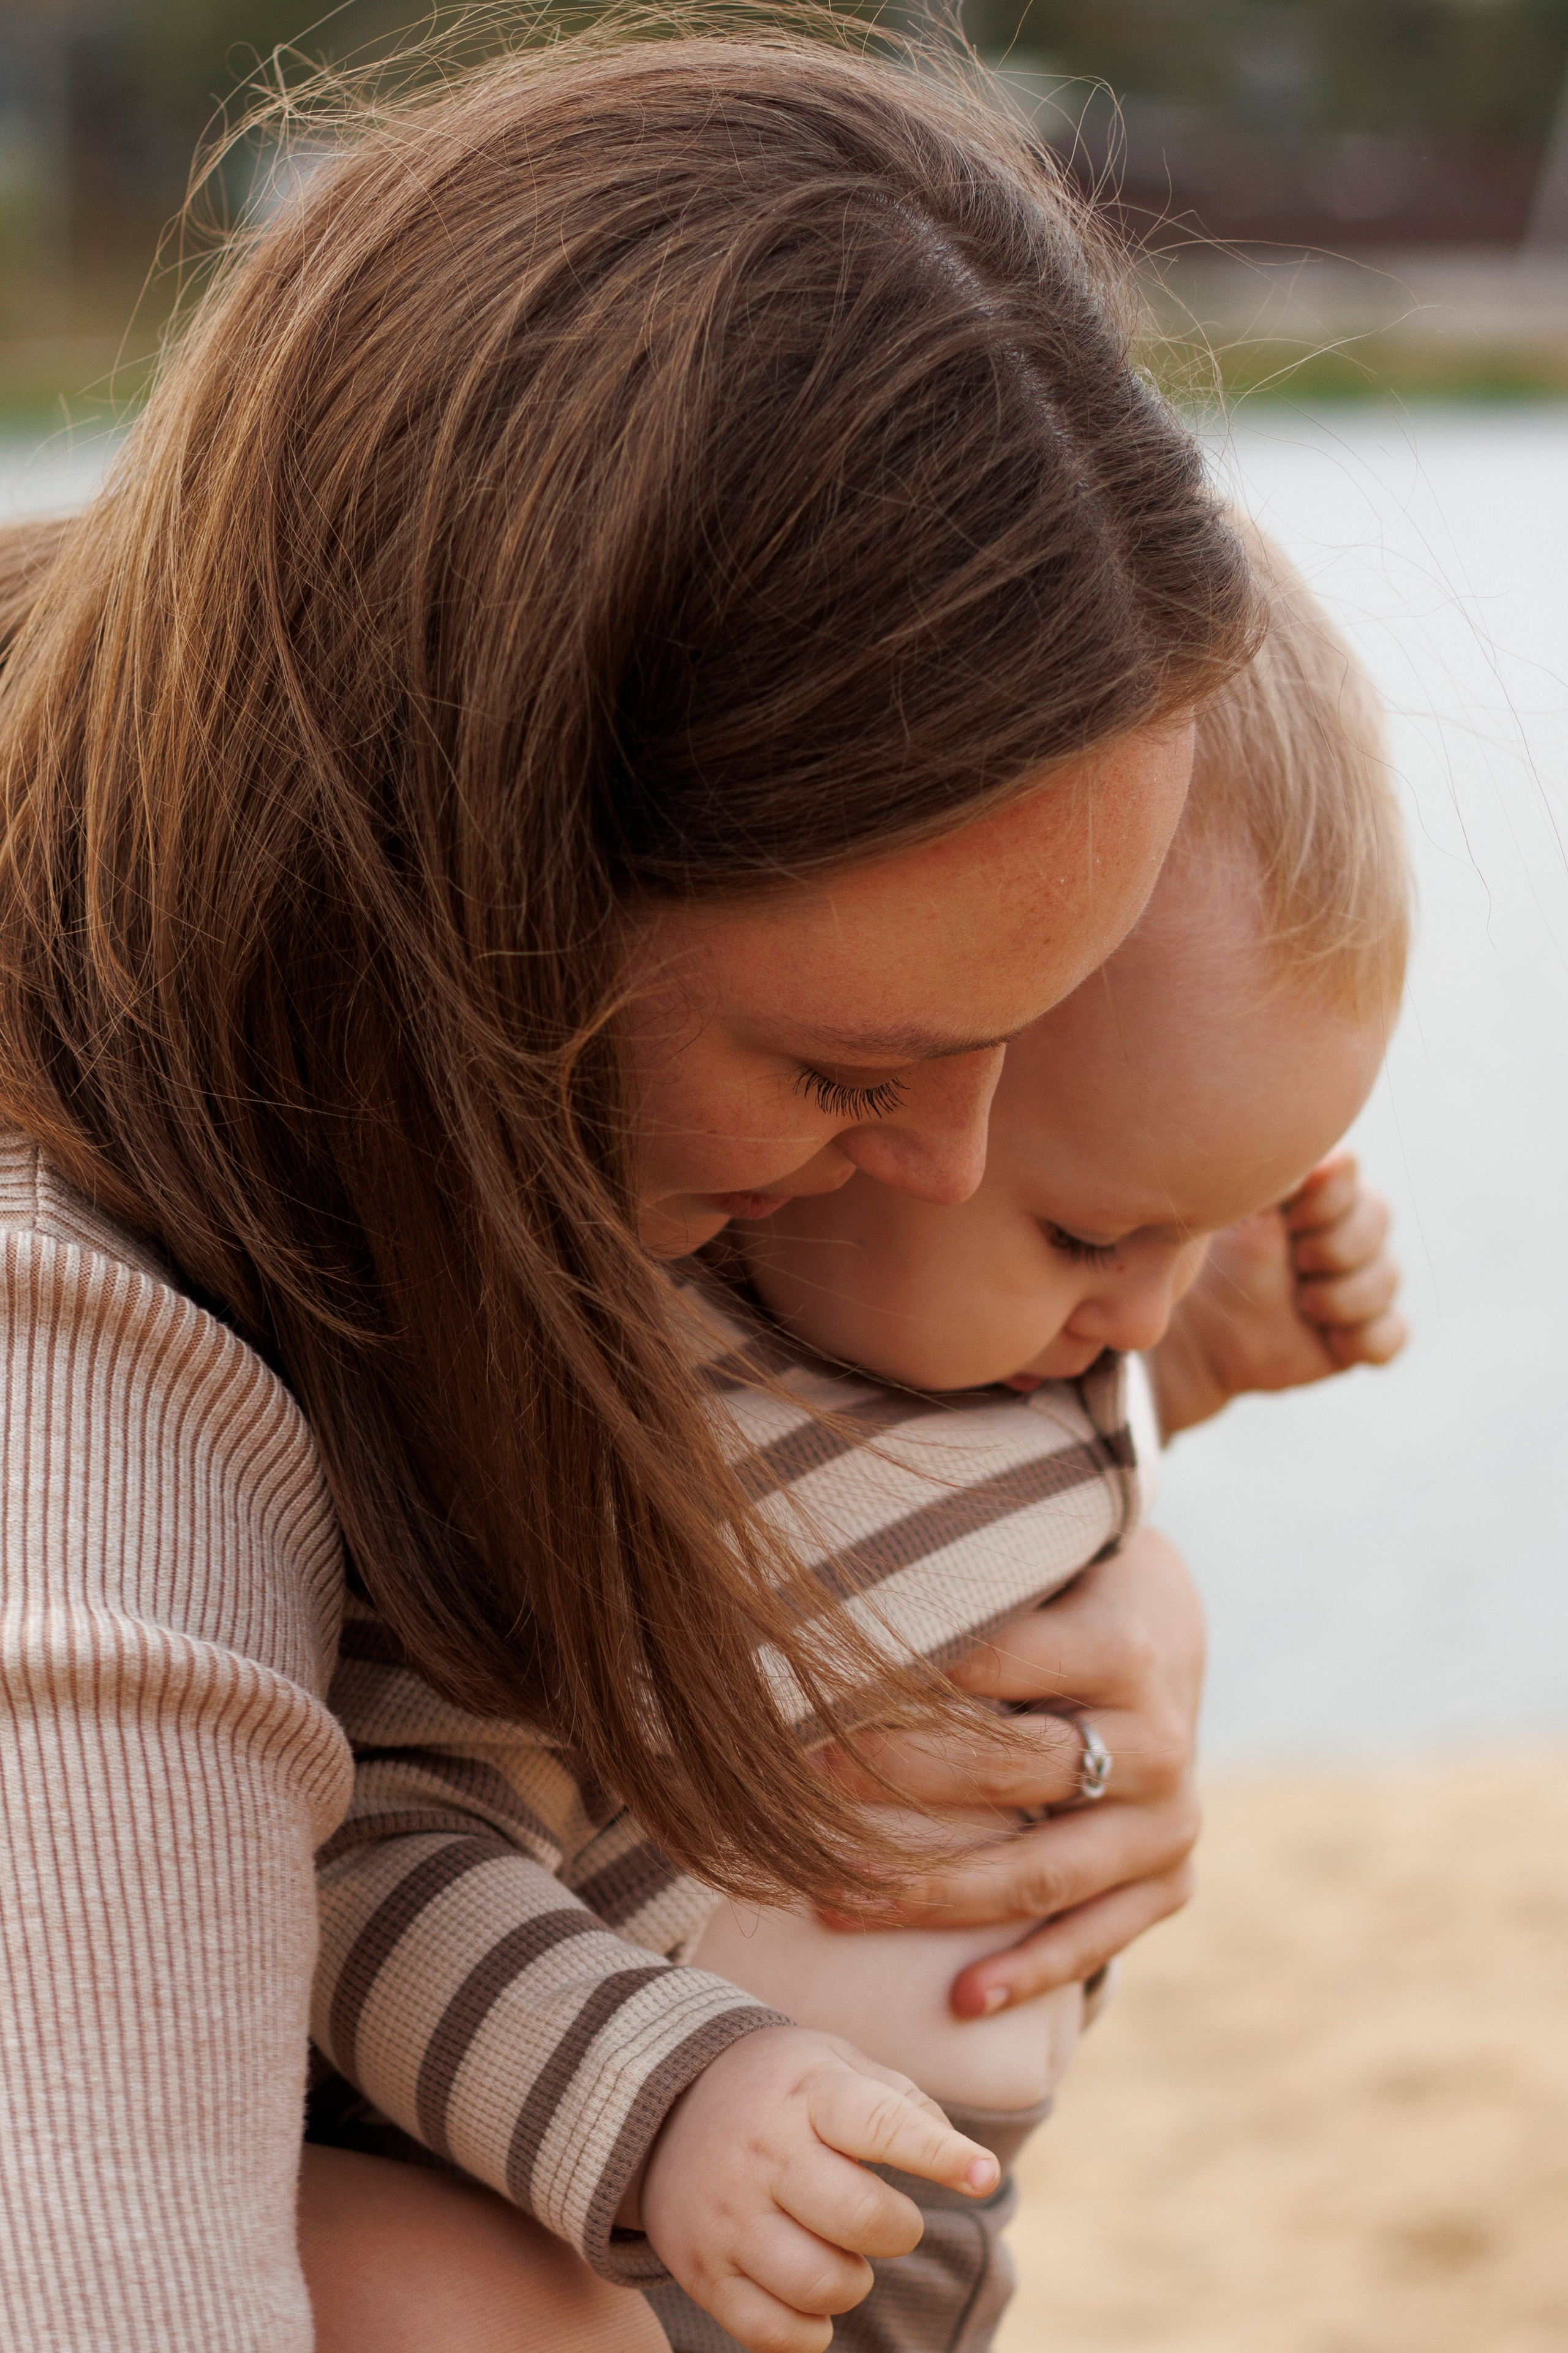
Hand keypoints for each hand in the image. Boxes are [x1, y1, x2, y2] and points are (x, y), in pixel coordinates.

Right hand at [636, 2024, 999, 2352]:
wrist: (664, 2100)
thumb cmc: (780, 2087)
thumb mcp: (836, 2063)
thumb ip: (902, 2103)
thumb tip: (969, 2164)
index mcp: (805, 2093)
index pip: (880, 2124)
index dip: (939, 2155)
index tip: (983, 2176)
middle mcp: (763, 2154)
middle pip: (863, 2219)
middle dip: (900, 2228)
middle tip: (890, 2216)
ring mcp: (728, 2218)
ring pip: (823, 2285)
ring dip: (855, 2280)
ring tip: (841, 2250)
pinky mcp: (702, 2272)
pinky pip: (774, 2334)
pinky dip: (811, 2330)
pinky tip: (810, 2294)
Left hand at [817, 1528, 1202, 2018]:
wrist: (1167, 1634)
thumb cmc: (1067, 1590)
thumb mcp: (1039, 1558)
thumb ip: (968, 1575)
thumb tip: (819, 1575)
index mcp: (1122, 1647)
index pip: (994, 1666)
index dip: (898, 1678)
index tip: (812, 1689)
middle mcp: (1158, 1740)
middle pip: (1006, 1773)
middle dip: (891, 1780)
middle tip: (797, 1784)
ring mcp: (1169, 1820)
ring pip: (1041, 1874)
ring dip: (932, 1894)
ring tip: (834, 1901)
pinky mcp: (1172, 1878)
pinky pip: (1099, 1938)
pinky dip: (1031, 1972)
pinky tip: (961, 2000)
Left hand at [1151, 1151, 1406, 1436]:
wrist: (1200, 1344)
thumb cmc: (1212, 1270)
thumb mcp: (1232, 1222)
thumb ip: (1269, 1185)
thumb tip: (1308, 1160)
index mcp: (1308, 1191)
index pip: (1345, 1168)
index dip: (1325, 1198)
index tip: (1290, 1221)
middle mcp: (1340, 1229)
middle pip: (1377, 1215)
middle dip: (1335, 1247)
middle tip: (1297, 1263)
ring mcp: (1356, 1281)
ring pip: (1387, 1275)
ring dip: (1343, 1296)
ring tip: (1303, 1304)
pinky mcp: (1361, 1333)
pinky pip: (1393, 1332)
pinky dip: (1366, 1338)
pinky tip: (1331, 1340)